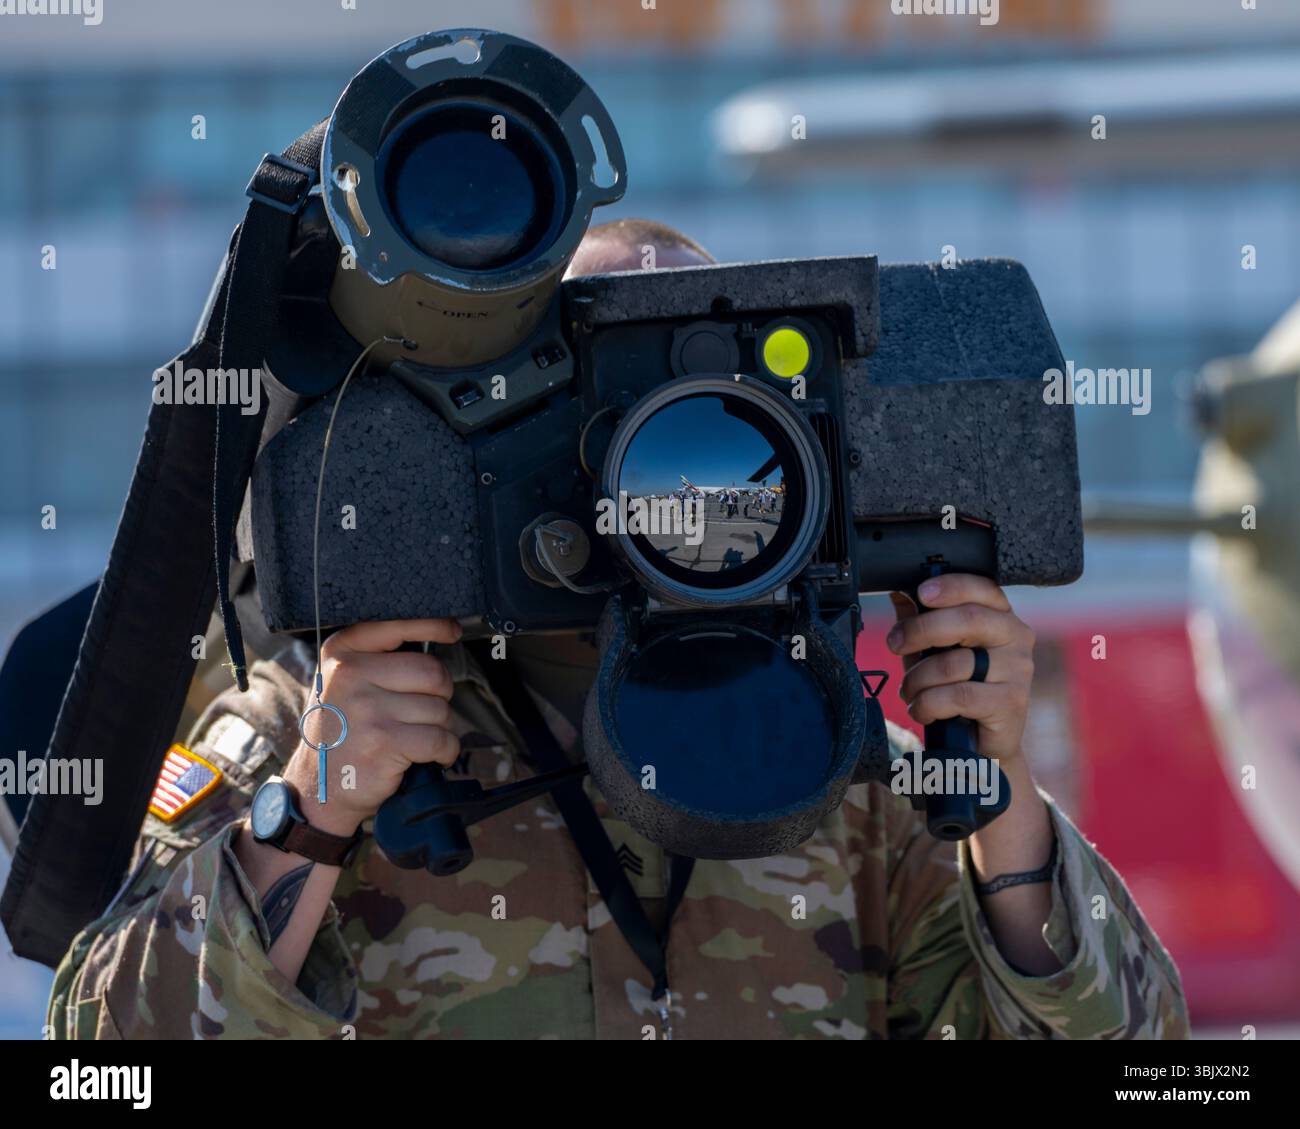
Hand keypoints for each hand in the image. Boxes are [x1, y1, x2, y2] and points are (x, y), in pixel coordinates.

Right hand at [285, 618, 463, 836]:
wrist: (319, 788)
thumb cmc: (342, 730)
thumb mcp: (343, 681)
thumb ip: (377, 657)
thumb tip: (439, 634)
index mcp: (342, 653)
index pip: (398, 625)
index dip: (433, 626)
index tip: (452, 630)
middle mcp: (351, 675)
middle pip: (432, 672)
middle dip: (439, 695)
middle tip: (420, 712)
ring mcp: (367, 709)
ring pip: (439, 709)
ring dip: (439, 727)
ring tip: (412, 737)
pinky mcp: (384, 742)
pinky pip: (441, 739)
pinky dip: (445, 750)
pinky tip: (430, 756)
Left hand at [886, 574, 1034, 763]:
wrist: (979, 743)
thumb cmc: (956, 687)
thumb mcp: (934, 649)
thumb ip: (920, 618)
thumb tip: (898, 590)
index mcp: (1001, 616)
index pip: (982, 588)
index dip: (951, 586)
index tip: (921, 593)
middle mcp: (1017, 637)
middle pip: (968, 619)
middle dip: (921, 629)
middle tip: (895, 643)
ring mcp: (1018, 670)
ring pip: (956, 662)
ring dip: (918, 678)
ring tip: (909, 691)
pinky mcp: (1011, 703)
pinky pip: (959, 696)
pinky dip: (928, 704)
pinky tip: (922, 710)